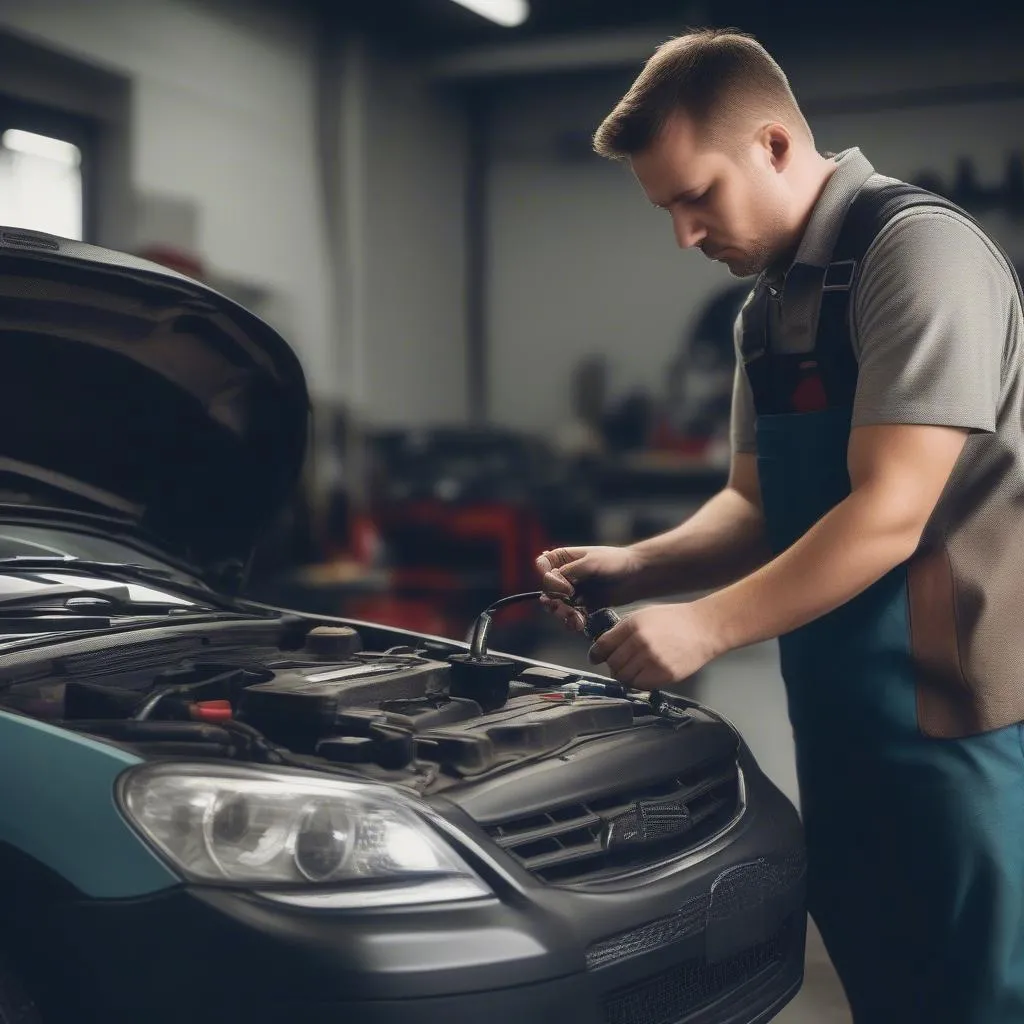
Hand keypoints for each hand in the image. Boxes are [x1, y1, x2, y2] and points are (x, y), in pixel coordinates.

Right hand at [535, 545, 643, 631]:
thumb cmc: (616, 562)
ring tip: (577, 620)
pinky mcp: (581, 606)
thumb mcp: (592, 562)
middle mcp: (564, 575)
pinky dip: (572, 622)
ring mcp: (571, 591)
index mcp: (563, 558)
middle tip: (569, 609)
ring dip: (563, 615)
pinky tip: (581, 623)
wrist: (637, 576)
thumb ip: (569, 571)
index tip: (567, 587)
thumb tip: (552, 584)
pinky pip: (569, 616)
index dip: (550, 580)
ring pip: (556, 607)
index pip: (542, 568)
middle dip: (556, 603)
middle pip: (547, 591)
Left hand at [588, 602, 720, 688]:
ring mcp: (652, 660)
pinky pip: (640, 685)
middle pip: (612, 662)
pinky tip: (643, 674)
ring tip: (633, 669)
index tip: (595, 658)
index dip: (596, 654)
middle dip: (612, 664)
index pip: (603, 645)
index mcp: (633, 625)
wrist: (704, 628)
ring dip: (624, 675)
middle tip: (618, 663)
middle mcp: (640, 642)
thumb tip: (604, 646)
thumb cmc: (675, 620)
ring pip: (624, 677)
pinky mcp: (664, 675)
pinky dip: (637, 682)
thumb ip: (623, 629)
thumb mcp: (644, 615)